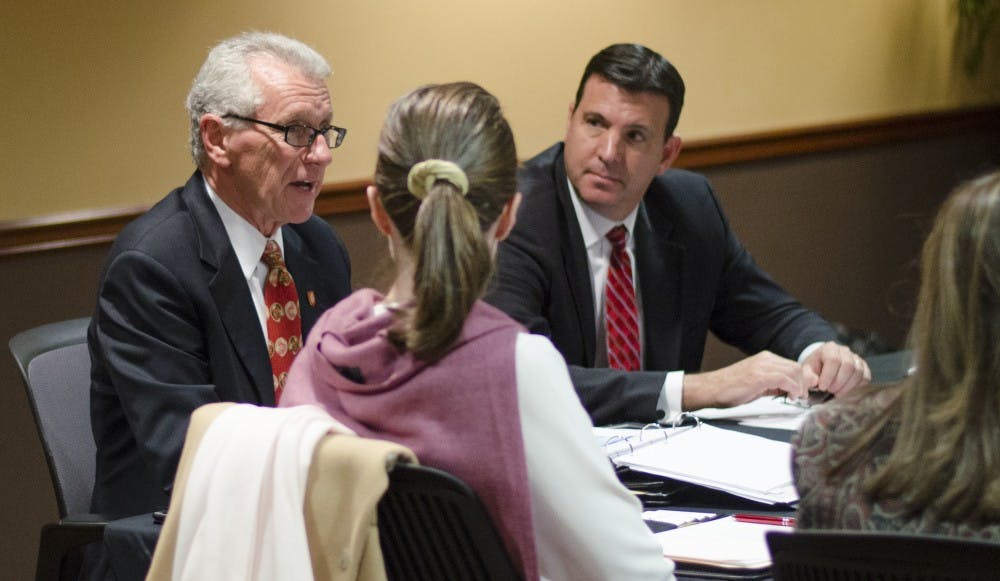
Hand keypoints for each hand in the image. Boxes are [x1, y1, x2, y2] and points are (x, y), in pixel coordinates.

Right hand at [682, 350, 817, 409]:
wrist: (710, 389)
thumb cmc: (729, 389)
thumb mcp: (756, 385)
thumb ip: (773, 385)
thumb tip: (790, 390)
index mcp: (764, 359)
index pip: (792, 365)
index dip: (801, 379)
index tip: (802, 392)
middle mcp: (764, 359)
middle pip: (796, 367)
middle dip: (803, 383)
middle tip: (802, 396)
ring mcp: (761, 366)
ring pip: (793, 371)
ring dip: (799, 386)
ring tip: (797, 398)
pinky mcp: (758, 376)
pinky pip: (784, 378)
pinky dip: (792, 388)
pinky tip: (791, 396)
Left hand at [802, 341, 870, 395]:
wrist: (821, 368)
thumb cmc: (814, 370)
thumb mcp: (806, 372)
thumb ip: (807, 377)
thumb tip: (814, 382)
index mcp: (829, 348)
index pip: (833, 360)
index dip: (828, 376)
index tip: (822, 387)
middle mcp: (844, 351)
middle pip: (848, 365)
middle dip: (839, 382)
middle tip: (830, 391)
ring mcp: (855, 358)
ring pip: (858, 371)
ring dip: (847, 386)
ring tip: (836, 392)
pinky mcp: (863, 367)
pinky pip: (865, 376)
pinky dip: (857, 385)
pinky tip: (846, 389)